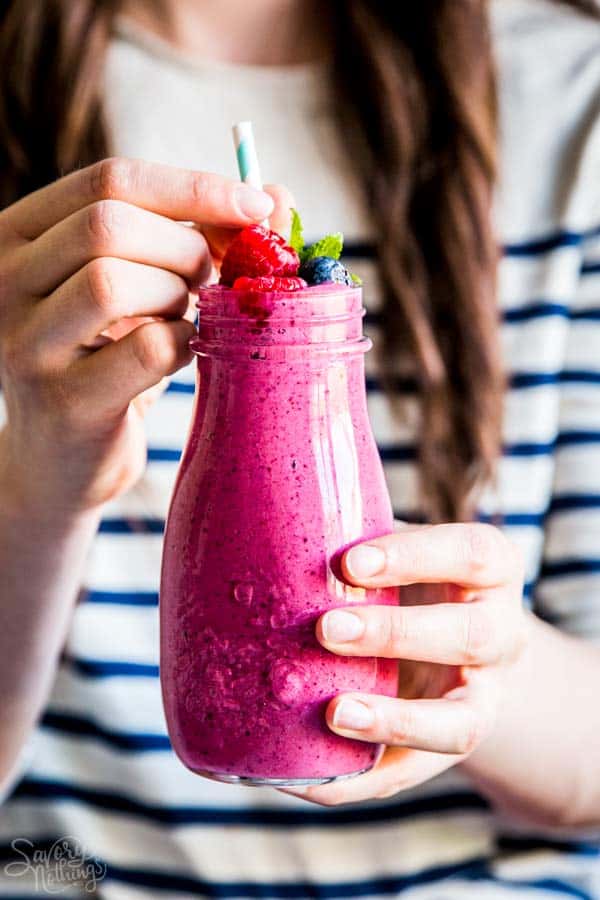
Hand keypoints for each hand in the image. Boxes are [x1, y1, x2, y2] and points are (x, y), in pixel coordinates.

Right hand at [0, 157, 291, 515]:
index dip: (192, 187)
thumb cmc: (109, 360)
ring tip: (183, 317)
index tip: (256, 206)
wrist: (61, 463)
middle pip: (107, 225)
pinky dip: (183, 344)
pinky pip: (146, 348)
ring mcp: (26, 344)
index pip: (108, 180)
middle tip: (208, 281)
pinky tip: (179, 355)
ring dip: (177, 297)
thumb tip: (276, 193)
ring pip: (113, 281)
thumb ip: (194, 235)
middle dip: (185, 248)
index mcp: (18, 235)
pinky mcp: (64, 401)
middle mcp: (5, 282)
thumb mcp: (138, 286)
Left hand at [284, 523, 526, 804]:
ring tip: (333, 714)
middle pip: (472, 636)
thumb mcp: (401, 550)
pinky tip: (304, 778)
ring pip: (460, 723)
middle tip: (326, 628)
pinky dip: (358, 780)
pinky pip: (412, 775)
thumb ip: (358, 546)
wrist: (456, 643)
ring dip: (394, 722)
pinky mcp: (447, 748)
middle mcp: (502, 634)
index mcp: (492, 571)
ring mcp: (485, 699)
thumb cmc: (412, 578)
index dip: (414, 557)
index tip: (349, 562)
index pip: (472, 554)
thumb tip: (269, 532)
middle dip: (398, 634)